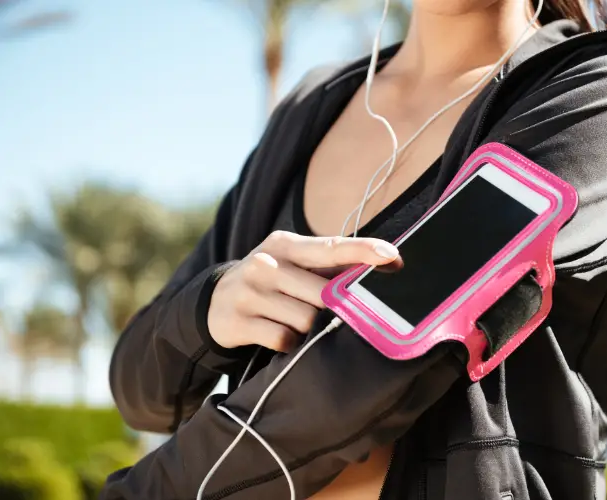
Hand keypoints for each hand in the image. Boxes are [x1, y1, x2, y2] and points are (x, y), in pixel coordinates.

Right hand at [207, 231, 400, 351]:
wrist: (214, 302)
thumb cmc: (272, 282)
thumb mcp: (294, 265)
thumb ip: (333, 266)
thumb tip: (387, 265)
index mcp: (286, 245)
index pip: (332, 247)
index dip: (363, 251)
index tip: (393, 256)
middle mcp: (266, 264)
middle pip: (324, 294)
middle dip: (335, 309)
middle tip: (335, 315)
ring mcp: (250, 292)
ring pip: (305, 320)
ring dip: (310, 329)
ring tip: (297, 323)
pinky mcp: (238, 321)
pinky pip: (283, 340)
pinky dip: (289, 344)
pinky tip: (281, 337)